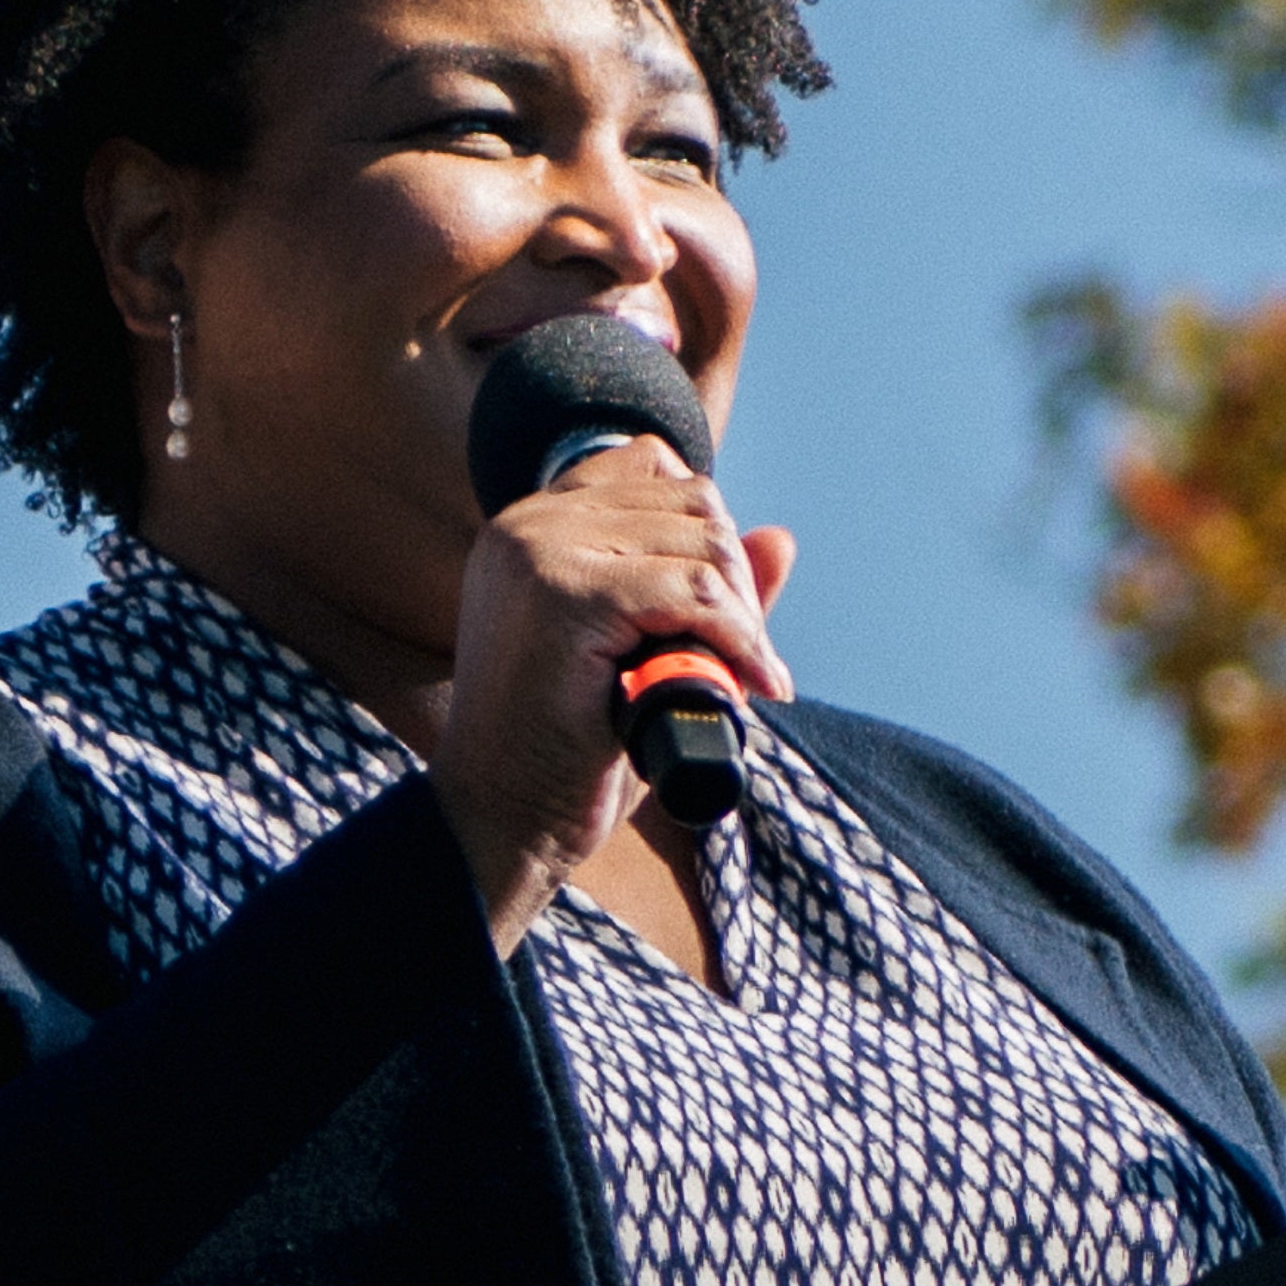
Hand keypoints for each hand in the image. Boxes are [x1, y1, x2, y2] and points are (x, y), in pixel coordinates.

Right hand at [431, 438, 795, 951]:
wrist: (504, 821)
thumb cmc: (567, 753)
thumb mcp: (646, 657)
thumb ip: (704, 594)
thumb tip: (780, 537)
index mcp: (530, 530)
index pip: (649, 464)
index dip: (702, 532)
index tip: (714, 611)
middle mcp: (527, 525)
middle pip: (692, 497)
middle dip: (734, 579)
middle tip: (739, 657)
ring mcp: (539, 553)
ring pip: (704, 541)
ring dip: (741, 616)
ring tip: (732, 678)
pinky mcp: (566, 594)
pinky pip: (696, 591)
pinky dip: (737, 641)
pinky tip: (743, 687)